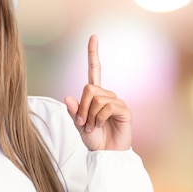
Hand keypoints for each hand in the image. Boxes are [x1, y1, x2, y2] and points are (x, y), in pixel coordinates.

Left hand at [65, 35, 131, 150]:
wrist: (106, 154)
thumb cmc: (94, 139)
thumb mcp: (78, 126)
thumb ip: (73, 112)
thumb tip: (68, 97)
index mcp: (95, 95)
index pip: (95, 70)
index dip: (93, 54)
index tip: (93, 37)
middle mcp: (107, 95)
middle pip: (89, 88)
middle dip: (82, 107)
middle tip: (83, 122)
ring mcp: (116, 102)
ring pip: (97, 99)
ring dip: (90, 116)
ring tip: (93, 127)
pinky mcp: (124, 111)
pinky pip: (107, 107)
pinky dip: (99, 118)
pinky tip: (100, 126)